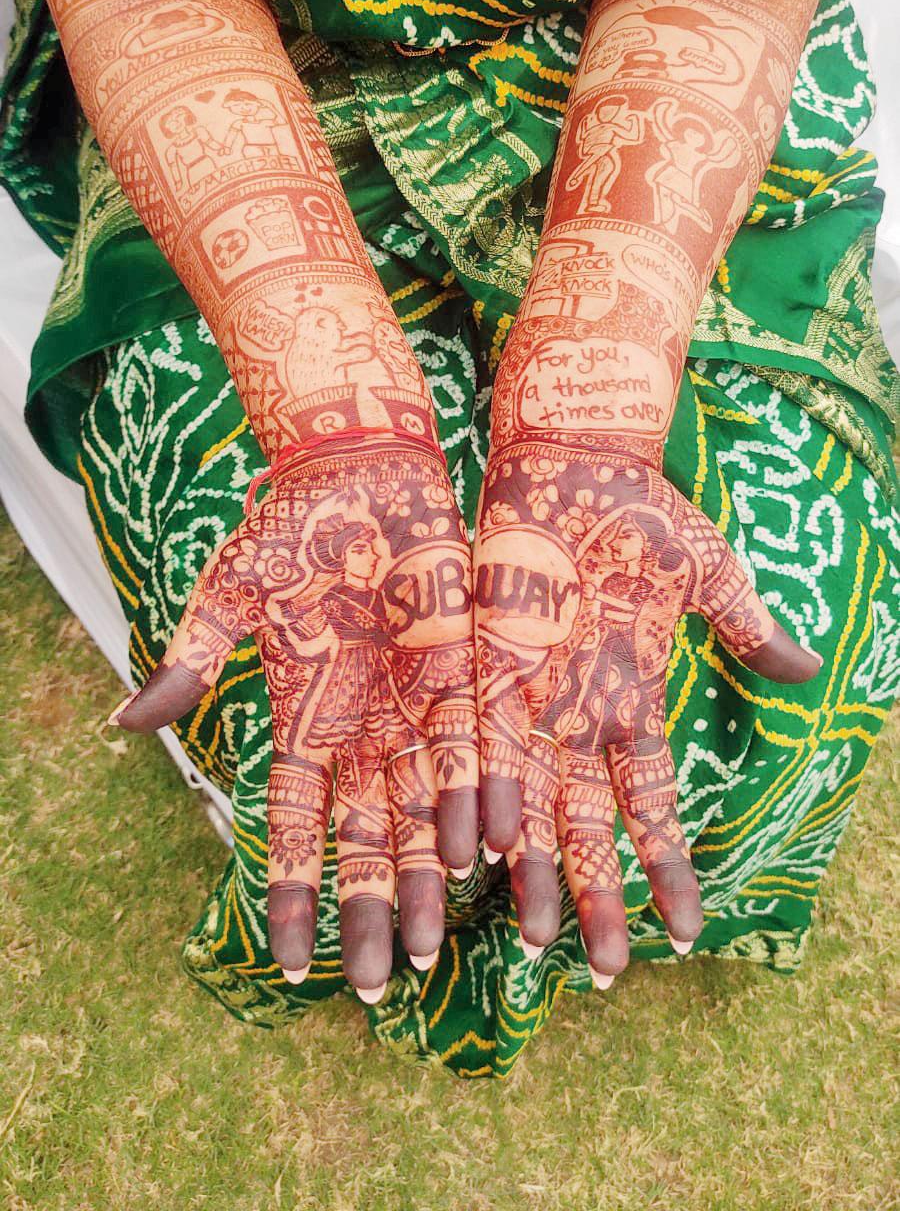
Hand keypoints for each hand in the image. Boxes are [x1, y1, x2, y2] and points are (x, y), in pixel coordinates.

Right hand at [109, 435, 478, 999]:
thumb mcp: (233, 594)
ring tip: (435, 950)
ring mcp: (415, 707)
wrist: (364, 471)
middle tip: (380, 987)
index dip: (290, 890)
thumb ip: (190, 660)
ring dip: (429, 880)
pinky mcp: (464, 674)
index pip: (292, 827)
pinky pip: (472, 749)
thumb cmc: (292, 529)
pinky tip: (483, 856)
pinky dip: (476, 802)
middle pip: (367, 840)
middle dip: (372, 912)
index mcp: (303, 719)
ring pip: (425, 814)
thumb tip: (121, 724)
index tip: (285, 960)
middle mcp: (362, 729)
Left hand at [473, 437, 819, 981]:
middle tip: (603, 975)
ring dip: (533, 873)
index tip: (686, 930)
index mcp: (632, 701)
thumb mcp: (706, 573)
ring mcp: (528, 695)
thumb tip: (808, 667)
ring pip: (528, 806)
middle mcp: (578, 715)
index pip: (653, 806)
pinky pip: (478, 745)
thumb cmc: (641, 514)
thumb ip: (746, 626)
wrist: (570, 459)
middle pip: (588, 828)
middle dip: (598, 898)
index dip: (667, 866)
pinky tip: (477, 854)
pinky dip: (479, 797)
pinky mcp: (483, 663)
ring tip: (532, 942)